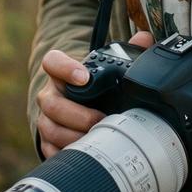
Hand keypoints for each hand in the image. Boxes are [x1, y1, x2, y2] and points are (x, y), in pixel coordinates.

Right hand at [35, 33, 155, 157]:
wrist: (76, 103)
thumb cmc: (92, 84)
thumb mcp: (104, 67)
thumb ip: (124, 50)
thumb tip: (145, 38)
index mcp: (60, 72)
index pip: (52, 62)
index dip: (65, 68)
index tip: (84, 77)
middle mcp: (49, 94)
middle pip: (52, 104)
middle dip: (77, 115)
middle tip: (100, 119)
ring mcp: (45, 119)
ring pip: (51, 129)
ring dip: (74, 136)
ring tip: (96, 138)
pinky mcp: (46, 141)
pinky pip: (50, 150)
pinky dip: (66, 153)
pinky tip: (84, 153)